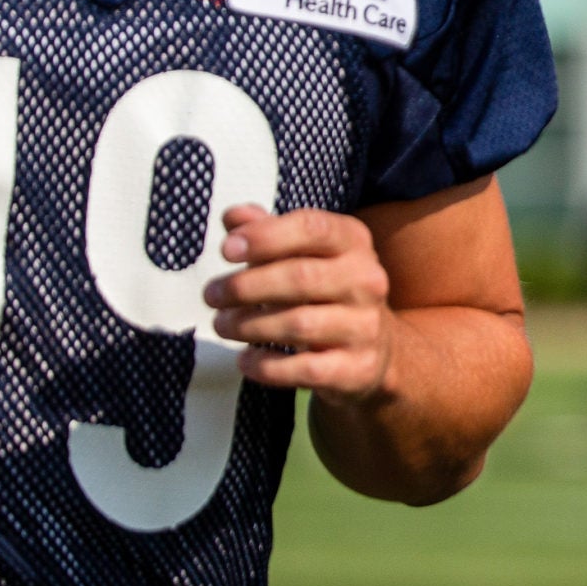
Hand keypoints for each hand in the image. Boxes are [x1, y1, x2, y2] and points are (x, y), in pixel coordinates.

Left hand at [205, 205, 396, 403]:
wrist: (375, 349)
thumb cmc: (325, 291)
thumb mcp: (302, 254)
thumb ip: (267, 233)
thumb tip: (232, 216)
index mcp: (353, 241)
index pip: (312, 228)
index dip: (265, 236)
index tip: (226, 250)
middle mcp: (366, 280)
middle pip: (301, 278)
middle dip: (245, 286)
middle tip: (211, 295)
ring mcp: (365, 326)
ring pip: (300, 325)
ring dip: (248, 325)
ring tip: (221, 324)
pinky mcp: (357, 368)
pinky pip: (305, 369)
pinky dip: (266, 366)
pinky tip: (245, 359)